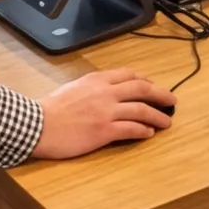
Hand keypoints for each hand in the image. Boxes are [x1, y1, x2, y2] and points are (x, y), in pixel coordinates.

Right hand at [31, 67, 176, 157]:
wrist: (36, 125)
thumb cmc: (49, 109)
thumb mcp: (73, 88)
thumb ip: (92, 88)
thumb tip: (106, 91)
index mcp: (97, 80)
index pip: (128, 75)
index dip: (144, 80)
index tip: (152, 85)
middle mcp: (105, 93)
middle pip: (141, 89)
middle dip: (160, 94)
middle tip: (172, 100)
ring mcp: (106, 112)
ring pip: (141, 110)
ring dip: (158, 115)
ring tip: (167, 121)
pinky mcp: (104, 131)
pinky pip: (131, 129)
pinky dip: (143, 130)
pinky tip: (149, 133)